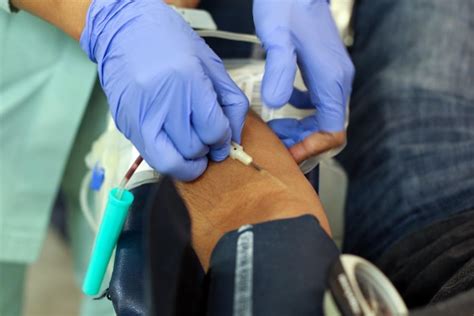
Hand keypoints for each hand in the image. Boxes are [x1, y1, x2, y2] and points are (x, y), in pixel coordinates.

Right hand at [81, 0, 248, 180]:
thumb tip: (234, 137)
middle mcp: (161, 99)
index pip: (213, 129)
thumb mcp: (211, 64)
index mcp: (187, 79)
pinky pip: (151, 157)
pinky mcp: (125, 124)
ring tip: (194, 151)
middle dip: (207, 150)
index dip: (223, 141)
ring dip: (188, 162)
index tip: (223, 139)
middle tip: (208, 142)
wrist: (125, 29)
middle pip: (194, 148)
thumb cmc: (171, 42)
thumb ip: (230, 101)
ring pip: (171, 162)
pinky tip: (174, 147)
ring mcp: (139, 115)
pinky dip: (168, 159)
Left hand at [253, 0, 353, 161]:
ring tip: (275, 130)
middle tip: (277, 146)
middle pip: (329, 129)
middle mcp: (337, 81)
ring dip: (301, 130)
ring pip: (323, 118)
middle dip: (303, 143)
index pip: (332, 131)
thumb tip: (275, 104)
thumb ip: (279, 71)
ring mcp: (333, 76)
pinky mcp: (324, 71)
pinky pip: (318, 103)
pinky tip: (282, 107)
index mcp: (331, 79)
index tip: (288, 154)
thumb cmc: (287, 6)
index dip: (312, 148)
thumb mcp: (278, 38)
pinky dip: (301, 114)